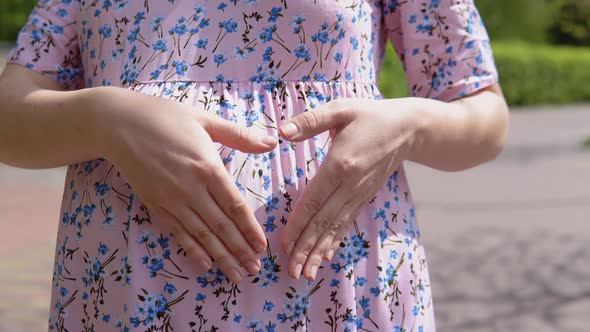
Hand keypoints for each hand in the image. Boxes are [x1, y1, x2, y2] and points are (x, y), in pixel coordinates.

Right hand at [96, 87, 277, 283]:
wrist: (117, 123)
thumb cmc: (164, 116)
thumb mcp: (204, 119)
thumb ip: (239, 135)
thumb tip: (272, 141)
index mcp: (207, 167)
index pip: (235, 205)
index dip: (249, 228)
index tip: (261, 246)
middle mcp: (190, 188)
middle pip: (221, 226)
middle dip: (239, 250)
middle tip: (255, 269)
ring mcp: (170, 199)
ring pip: (201, 234)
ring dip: (220, 257)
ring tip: (236, 274)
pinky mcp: (154, 204)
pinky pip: (176, 232)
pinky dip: (191, 250)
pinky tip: (204, 265)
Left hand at [279, 98, 421, 280]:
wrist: (410, 128)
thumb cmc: (371, 115)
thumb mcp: (340, 109)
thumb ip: (310, 121)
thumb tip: (282, 132)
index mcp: (340, 164)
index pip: (314, 199)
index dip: (298, 223)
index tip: (284, 244)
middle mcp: (350, 185)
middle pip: (323, 221)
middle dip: (306, 249)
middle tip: (291, 273)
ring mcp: (360, 194)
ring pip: (335, 228)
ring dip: (319, 252)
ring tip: (305, 274)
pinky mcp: (365, 197)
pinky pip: (346, 223)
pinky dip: (334, 242)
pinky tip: (325, 258)